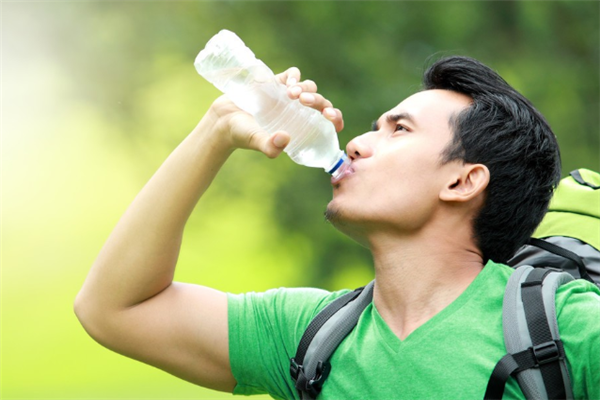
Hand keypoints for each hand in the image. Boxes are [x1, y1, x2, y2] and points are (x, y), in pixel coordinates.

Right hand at [207, 67, 343, 157]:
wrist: (222, 119)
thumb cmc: (242, 135)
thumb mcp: (256, 142)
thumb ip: (269, 146)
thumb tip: (284, 139)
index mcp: (302, 128)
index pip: (327, 122)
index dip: (335, 118)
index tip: (330, 117)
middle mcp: (299, 112)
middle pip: (321, 102)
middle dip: (319, 101)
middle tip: (304, 103)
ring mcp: (289, 96)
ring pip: (310, 87)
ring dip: (307, 89)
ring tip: (291, 95)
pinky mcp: (277, 82)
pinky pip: (294, 74)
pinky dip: (295, 76)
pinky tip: (288, 83)